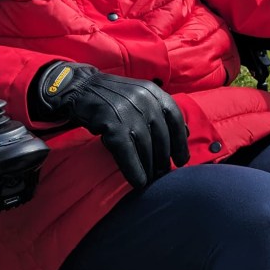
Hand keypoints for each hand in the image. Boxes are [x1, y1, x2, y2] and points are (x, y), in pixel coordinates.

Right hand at [31, 62, 189, 188]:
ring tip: (150, 179)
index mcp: (154, 92)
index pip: (175, 119)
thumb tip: (187, 134)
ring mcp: (128, 111)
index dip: (180, 142)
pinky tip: (138, 181)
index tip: (181, 160)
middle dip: (163, 159)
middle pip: (161, 137)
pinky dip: (133, 169)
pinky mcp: (111, 124)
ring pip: (145, 147)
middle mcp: (144, 100)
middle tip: (162, 174)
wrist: (82, 87)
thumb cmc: (114, 96)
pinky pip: (127, 152)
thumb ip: (162, 111)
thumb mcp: (142, 95)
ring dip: (149, 167)